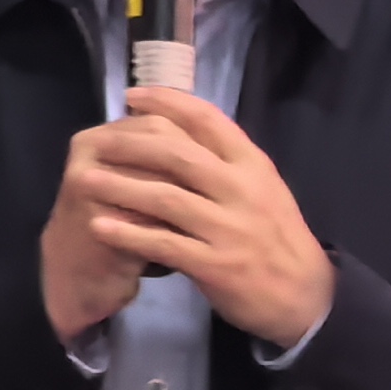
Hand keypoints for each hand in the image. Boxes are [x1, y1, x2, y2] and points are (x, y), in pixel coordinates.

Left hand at [64, 86, 335, 348]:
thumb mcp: (264, 188)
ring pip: (167, 199)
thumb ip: (227, 163)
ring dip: (121, 187)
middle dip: (132, 145)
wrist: (304, 294)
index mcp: (253, 164)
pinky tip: (100, 227)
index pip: (208, 119)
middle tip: (97, 140)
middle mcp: (242, 190)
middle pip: (179, 155)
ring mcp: (229, 228)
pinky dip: (129, 234)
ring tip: (86, 181)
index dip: (167, 103)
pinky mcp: (215, 265)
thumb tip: (181, 131)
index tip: (132, 95)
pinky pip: (164, 244)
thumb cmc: (276, 236)